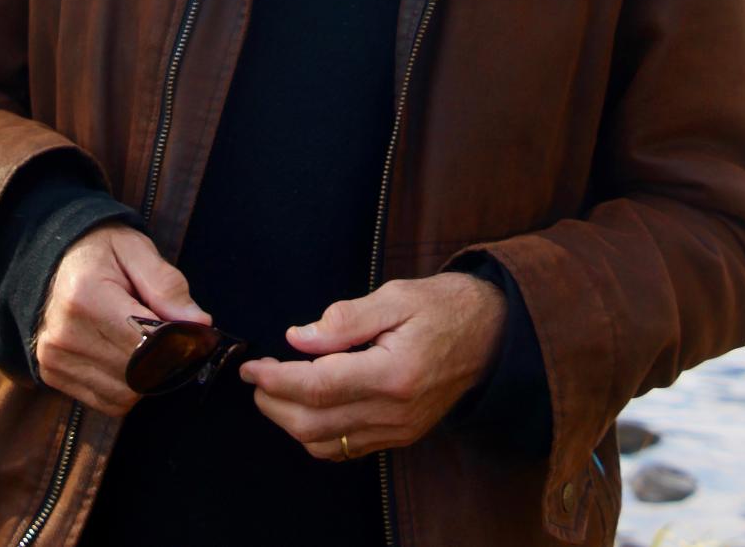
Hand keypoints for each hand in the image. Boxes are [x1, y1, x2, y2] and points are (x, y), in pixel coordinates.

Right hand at [33, 224, 209, 415]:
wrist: (55, 258)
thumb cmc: (102, 251)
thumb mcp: (137, 250)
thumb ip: (168, 287)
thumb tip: (200, 325)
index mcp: (85, 296)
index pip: (145, 342)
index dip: (177, 343)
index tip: (193, 333)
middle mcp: (64, 334)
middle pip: (136, 373)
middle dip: (164, 360)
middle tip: (171, 336)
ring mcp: (54, 359)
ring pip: (124, 395)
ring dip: (146, 377)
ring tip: (143, 342)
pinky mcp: (52, 375)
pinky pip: (106, 402)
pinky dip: (127, 388)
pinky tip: (126, 357)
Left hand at [238, 273, 504, 460]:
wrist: (492, 335)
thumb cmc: (444, 306)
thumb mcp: (395, 296)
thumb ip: (345, 319)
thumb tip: (298, 337)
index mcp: (393, 373)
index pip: (318, 386)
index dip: (277, 379)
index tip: (252, 366)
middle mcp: (395, 411)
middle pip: (314, 423)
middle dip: (274, 402)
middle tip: (256, 375)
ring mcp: (398, 430)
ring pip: (325, 442)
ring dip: (289, 421)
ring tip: (273, 389)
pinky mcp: (400, 436)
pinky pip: (346, 448)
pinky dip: (315, 433)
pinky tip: (305, 405)